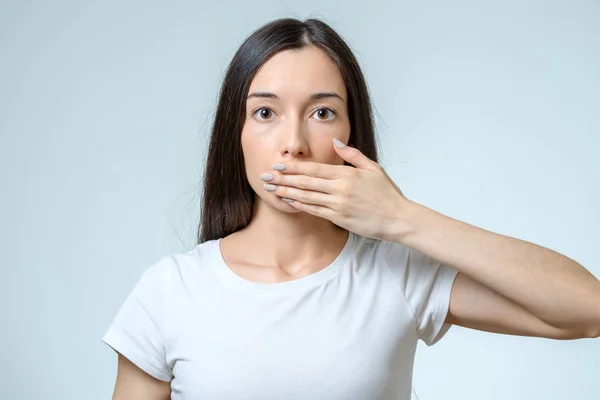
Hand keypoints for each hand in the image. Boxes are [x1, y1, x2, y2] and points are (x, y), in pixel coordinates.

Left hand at [260, 138, 408, 241]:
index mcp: (347, 175)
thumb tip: (336, 141)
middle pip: (306, 182)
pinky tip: (288, 201)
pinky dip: (300, 205)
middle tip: (265, 176)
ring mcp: (338, 205)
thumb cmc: (387, 193)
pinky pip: (314, 211)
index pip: (315, 169)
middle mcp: (340, 189)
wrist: (397, 219)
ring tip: (271, 188)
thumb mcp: (373, 168)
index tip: (278, 165)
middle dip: (283, 179)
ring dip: (287, 192)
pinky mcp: (339, 219)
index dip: (294, 167)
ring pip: (306, 197)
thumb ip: (352, 155)